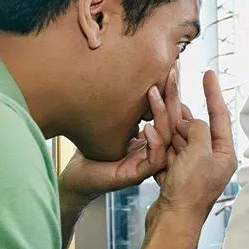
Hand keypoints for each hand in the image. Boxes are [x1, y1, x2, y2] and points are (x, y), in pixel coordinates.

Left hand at [58, 68, 182, 203]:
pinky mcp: (136, 175)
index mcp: (149, 138)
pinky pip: (156, 160)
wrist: (76, 175)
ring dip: (163, 115)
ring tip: (154, 93)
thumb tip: (132, 80)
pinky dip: (155, 143)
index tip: (170, 72)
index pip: (168, 115)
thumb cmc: (91, 149)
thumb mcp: (110, 122)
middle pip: (173, 124)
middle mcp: (151, 150)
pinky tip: (147, 127)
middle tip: (171, 75)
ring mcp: (146, 163)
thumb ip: (124, 107)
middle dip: (173, 98)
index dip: (171, 95)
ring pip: (167, 140)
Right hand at [150, 70, 236, 219]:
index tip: (208, 74)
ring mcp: (191, 168)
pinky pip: (166, 151)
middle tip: (170, 84)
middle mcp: (209, 159)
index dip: (213, 93)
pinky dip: (158, 142)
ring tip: (155, 102)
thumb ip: (197, 130)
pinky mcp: (175, 175)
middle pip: (194, 125)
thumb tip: (189, 121)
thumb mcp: (199, 152)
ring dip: (166, 122)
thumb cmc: (189, 192)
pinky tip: (150, 130)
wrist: (171, 222)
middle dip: (180, 107)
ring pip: (178, 137)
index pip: (220, 116)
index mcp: (223, 154)